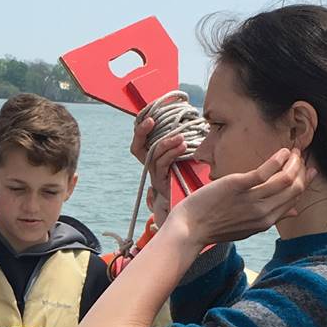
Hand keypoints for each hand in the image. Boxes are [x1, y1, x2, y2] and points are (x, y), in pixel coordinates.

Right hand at [132, 94, 196, 229]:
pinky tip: (183, 146)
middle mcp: (150, 166)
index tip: (150, 116)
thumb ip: (183, 147)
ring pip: (152, 154)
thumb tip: (189, 129)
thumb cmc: (189, 183)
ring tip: (180, 136)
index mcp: (153, 158)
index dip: (142, 128)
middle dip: (141, 132)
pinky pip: (162, 164)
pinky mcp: (161, 182)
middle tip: (151, 120)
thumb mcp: (186, 161)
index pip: (141, 140)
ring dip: (165, 142)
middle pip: (137, 147)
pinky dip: (172, 153)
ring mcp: (154, 175)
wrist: (188, 211)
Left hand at [166, 148, 312, 249]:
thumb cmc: (215, 226)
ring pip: (284, 178)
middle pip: (294, 188)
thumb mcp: (248, 227)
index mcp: (266, 222)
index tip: (310, 170)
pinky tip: (282, 152)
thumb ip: (270, 218)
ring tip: (292, 151)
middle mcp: (263, 212)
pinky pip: (265, 171)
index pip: (294, 199)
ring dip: (293, 162)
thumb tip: (294, 212)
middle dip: (301, 169)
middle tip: (301, 155)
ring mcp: (251, 199)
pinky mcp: (238, 186)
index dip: (305, 183)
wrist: (189, 228)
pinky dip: (278, 160)